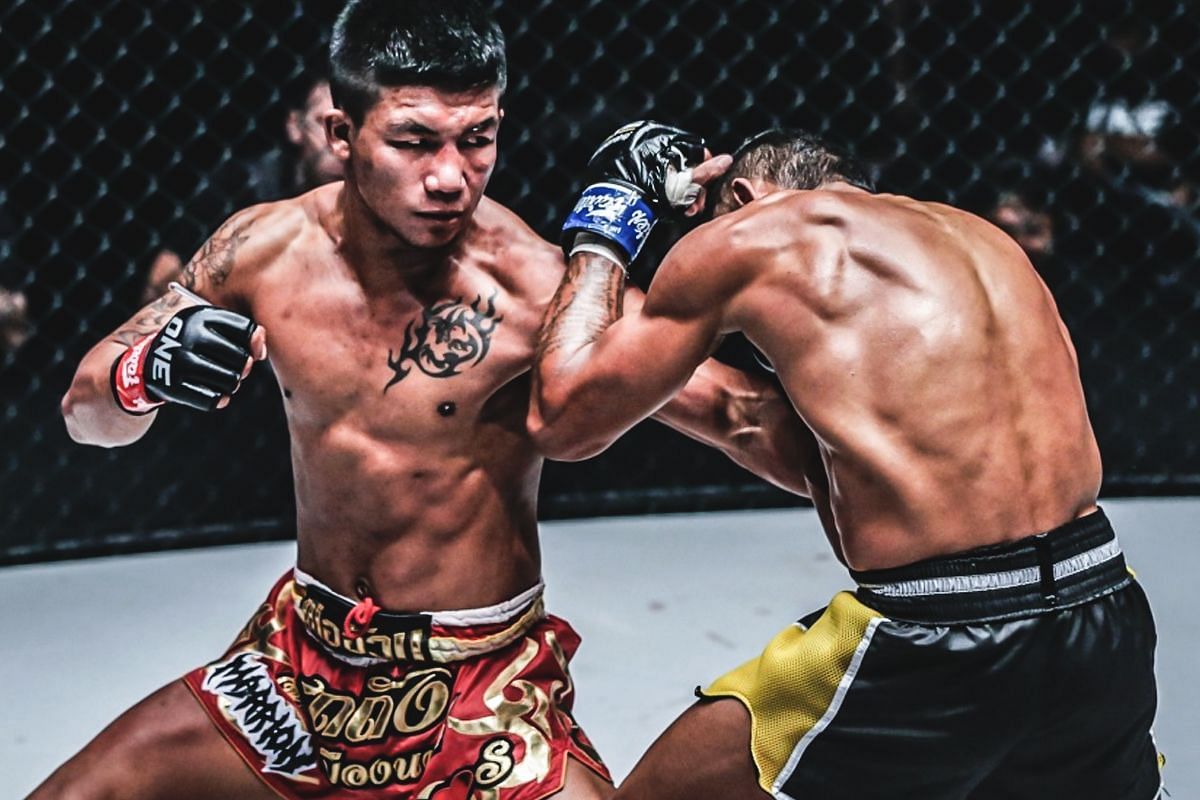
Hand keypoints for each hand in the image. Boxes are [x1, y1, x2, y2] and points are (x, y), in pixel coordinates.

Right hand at [111, 304, 266, 412]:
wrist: (145, 364)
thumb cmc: (194, 345)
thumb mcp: (213, 331)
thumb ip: (245, 336)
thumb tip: (260, 347)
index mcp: (200, 315)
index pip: (246, 330)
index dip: (253, 344)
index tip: (246, 349)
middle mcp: (188, 335)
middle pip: (243, 359)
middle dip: (244, 368)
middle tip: (235, 369)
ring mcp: (178, 361)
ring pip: (231, 381)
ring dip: (232, 385)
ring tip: (225, 381)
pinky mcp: (171, 385)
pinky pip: (212, 399)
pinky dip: (219, 399)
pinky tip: (216, 395)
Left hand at [561, 121, 717, 264]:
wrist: (618, 202)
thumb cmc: (650, 189)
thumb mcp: (683, 182)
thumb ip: (705, 172)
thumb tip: (726, 160)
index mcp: (663, 137)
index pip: (695, 151)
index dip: (704, 173)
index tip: (704, 191)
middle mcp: (648, 141)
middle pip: (683, 165)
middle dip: (692, 187)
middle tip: (692, 207)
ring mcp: (636, 156)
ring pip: (670, 174)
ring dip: (681, 193)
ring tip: (682, 210)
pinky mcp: (626, 170)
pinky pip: (654, 179)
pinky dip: (663, 192)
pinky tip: (667, 206)